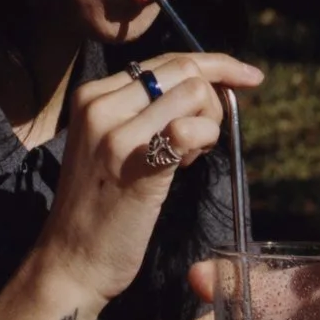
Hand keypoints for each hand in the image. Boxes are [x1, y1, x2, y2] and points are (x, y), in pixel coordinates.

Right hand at [36, 52, 265, 307]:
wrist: (72, 259)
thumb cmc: (100, 205)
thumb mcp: (109, 142)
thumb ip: (144, 111)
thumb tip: (203, 87)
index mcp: (92, 95)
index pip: (165, 60)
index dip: (213, 64)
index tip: (247, 76)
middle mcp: (101, 104)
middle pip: (184, 69)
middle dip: (216, 95)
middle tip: (207, 137)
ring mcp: (117, 133)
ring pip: (195, 93)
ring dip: (210, 122)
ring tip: (189, 157)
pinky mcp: (138, 164)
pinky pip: (192, 129)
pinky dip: (205, 140)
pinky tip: (187, 165)